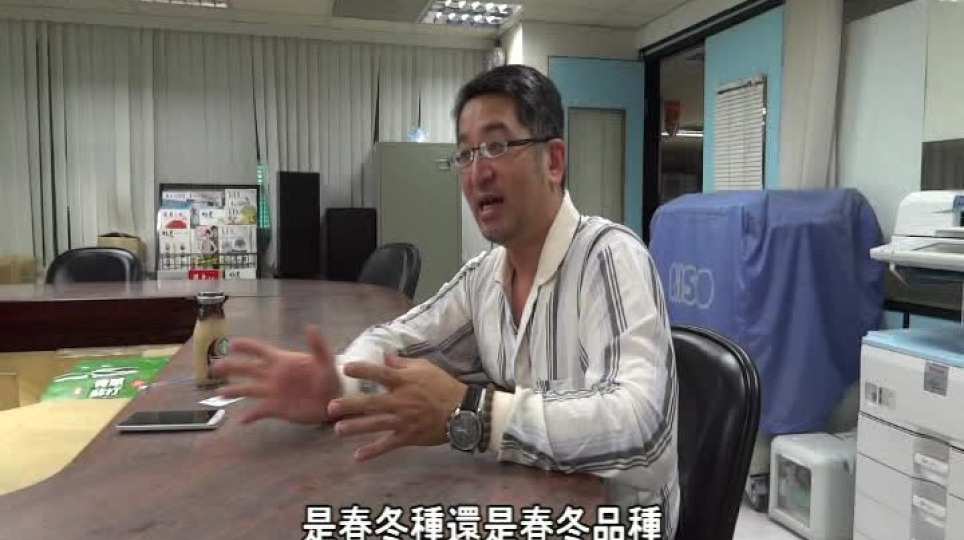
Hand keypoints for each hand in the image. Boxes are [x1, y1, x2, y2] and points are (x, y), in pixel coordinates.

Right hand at [212, 326, 341, 424]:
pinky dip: (250, 416)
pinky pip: (259, 411)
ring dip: (234, 391)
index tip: (231, 343)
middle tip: (215, 367)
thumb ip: (317, 345)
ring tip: (219, 393)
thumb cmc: (329, 377)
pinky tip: (240, 420)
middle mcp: (273, 376)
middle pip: (247, 369)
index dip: (246, 346)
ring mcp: (273, 392)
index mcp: (282, 361)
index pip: (260, 350)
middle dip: (231, 367)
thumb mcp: (325, 360)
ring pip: (249, 390)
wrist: (334, 400)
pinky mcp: (277, 408)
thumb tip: (310, 327)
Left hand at [326, 355, 466, 461]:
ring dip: (356, 428)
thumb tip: (385, 354)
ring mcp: (403, 421)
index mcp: (405, 382)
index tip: (346, 368)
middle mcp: (401, 401)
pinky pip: (388, 445)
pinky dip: (373, 451)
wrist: (462, 411)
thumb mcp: (425, 368)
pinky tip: (357, 456)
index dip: (363, 371)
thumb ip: (403, 363)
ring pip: (376, 424)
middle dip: (350, 405)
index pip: (380, 374)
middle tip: (331, 407)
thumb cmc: (443, 386)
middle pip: (372, 402)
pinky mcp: (408, 437)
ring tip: (338, 430)